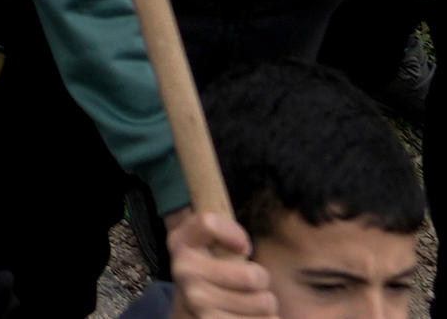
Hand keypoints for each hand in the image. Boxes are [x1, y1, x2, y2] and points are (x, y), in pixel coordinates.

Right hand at [159, 205, 276, 318]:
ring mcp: (197, 301)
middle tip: (249, 282)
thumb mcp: (209, 243)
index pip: (208, 222)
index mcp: (182, 241)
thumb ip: (216, 220)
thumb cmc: (212, 274)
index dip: (234, 233)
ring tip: (249, 303)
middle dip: (260, 280)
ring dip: (265, 304)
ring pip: (263, 301)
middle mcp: (184, 270)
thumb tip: (208, 145)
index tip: (244, 245)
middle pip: (252, 274)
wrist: (191, 315)